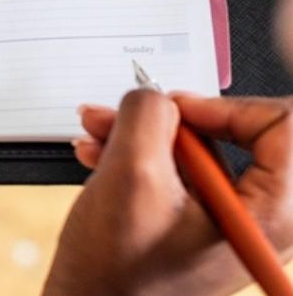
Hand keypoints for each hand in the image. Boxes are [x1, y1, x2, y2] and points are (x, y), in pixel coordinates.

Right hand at [43, 90, 292, 295]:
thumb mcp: (130, 175)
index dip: (226, 106)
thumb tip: (155, 97)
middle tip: (124, 112)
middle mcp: (255, 219)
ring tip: (97, 132)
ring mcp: (225, 224)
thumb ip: (148, 116)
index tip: (177, 109)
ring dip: (142, 134)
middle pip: (233, 134)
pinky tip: (100, 154)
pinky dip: (139, 156)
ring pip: (197, 151)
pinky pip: (178, 173)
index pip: (284, 127)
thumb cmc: (114, 274)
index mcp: (266, 214)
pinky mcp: (196, 226)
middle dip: (168, 118)